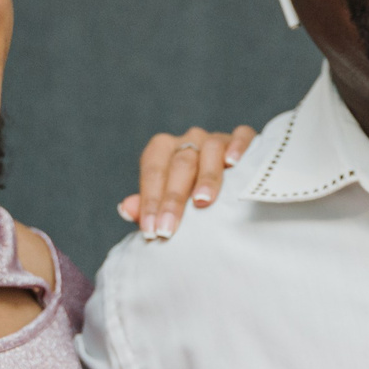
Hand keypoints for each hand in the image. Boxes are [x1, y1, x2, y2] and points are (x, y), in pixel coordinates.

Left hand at [117, 125, 257, 240]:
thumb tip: (126, 209)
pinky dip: (238, 147)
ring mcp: (216, 138)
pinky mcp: (243, 139)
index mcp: (164, 149)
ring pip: (210, 150)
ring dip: (206, 177)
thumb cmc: (191, 194)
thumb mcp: (167, 201)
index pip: (153, 172)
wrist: (229, 182)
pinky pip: (241, 137)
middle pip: (180, 164)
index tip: (151, 231)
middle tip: (169, 228)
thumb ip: (147, 206)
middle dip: (173, 199)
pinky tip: (234, 163)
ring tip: (202, 201)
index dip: (150, 201)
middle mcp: (189, 140)